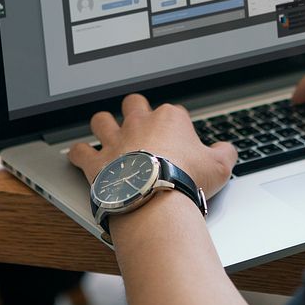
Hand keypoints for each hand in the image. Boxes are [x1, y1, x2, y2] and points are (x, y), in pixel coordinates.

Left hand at [68, 94, 236, 198]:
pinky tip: (80, 157)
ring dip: (103, 126)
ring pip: (101, 120)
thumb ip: (225, 153)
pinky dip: (78, 153)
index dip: (176, 126)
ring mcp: (116, 140)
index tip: (179, 142)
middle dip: (135, 110)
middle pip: (133, 103)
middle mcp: (139, 123)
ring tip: (107, 134)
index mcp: (170, 119)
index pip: (173, 112)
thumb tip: (226, 149)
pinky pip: (79, 150)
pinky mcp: (96, 161)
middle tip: (140, 126)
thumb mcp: (220, 166)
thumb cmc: (187, 181)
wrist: (156, 201)